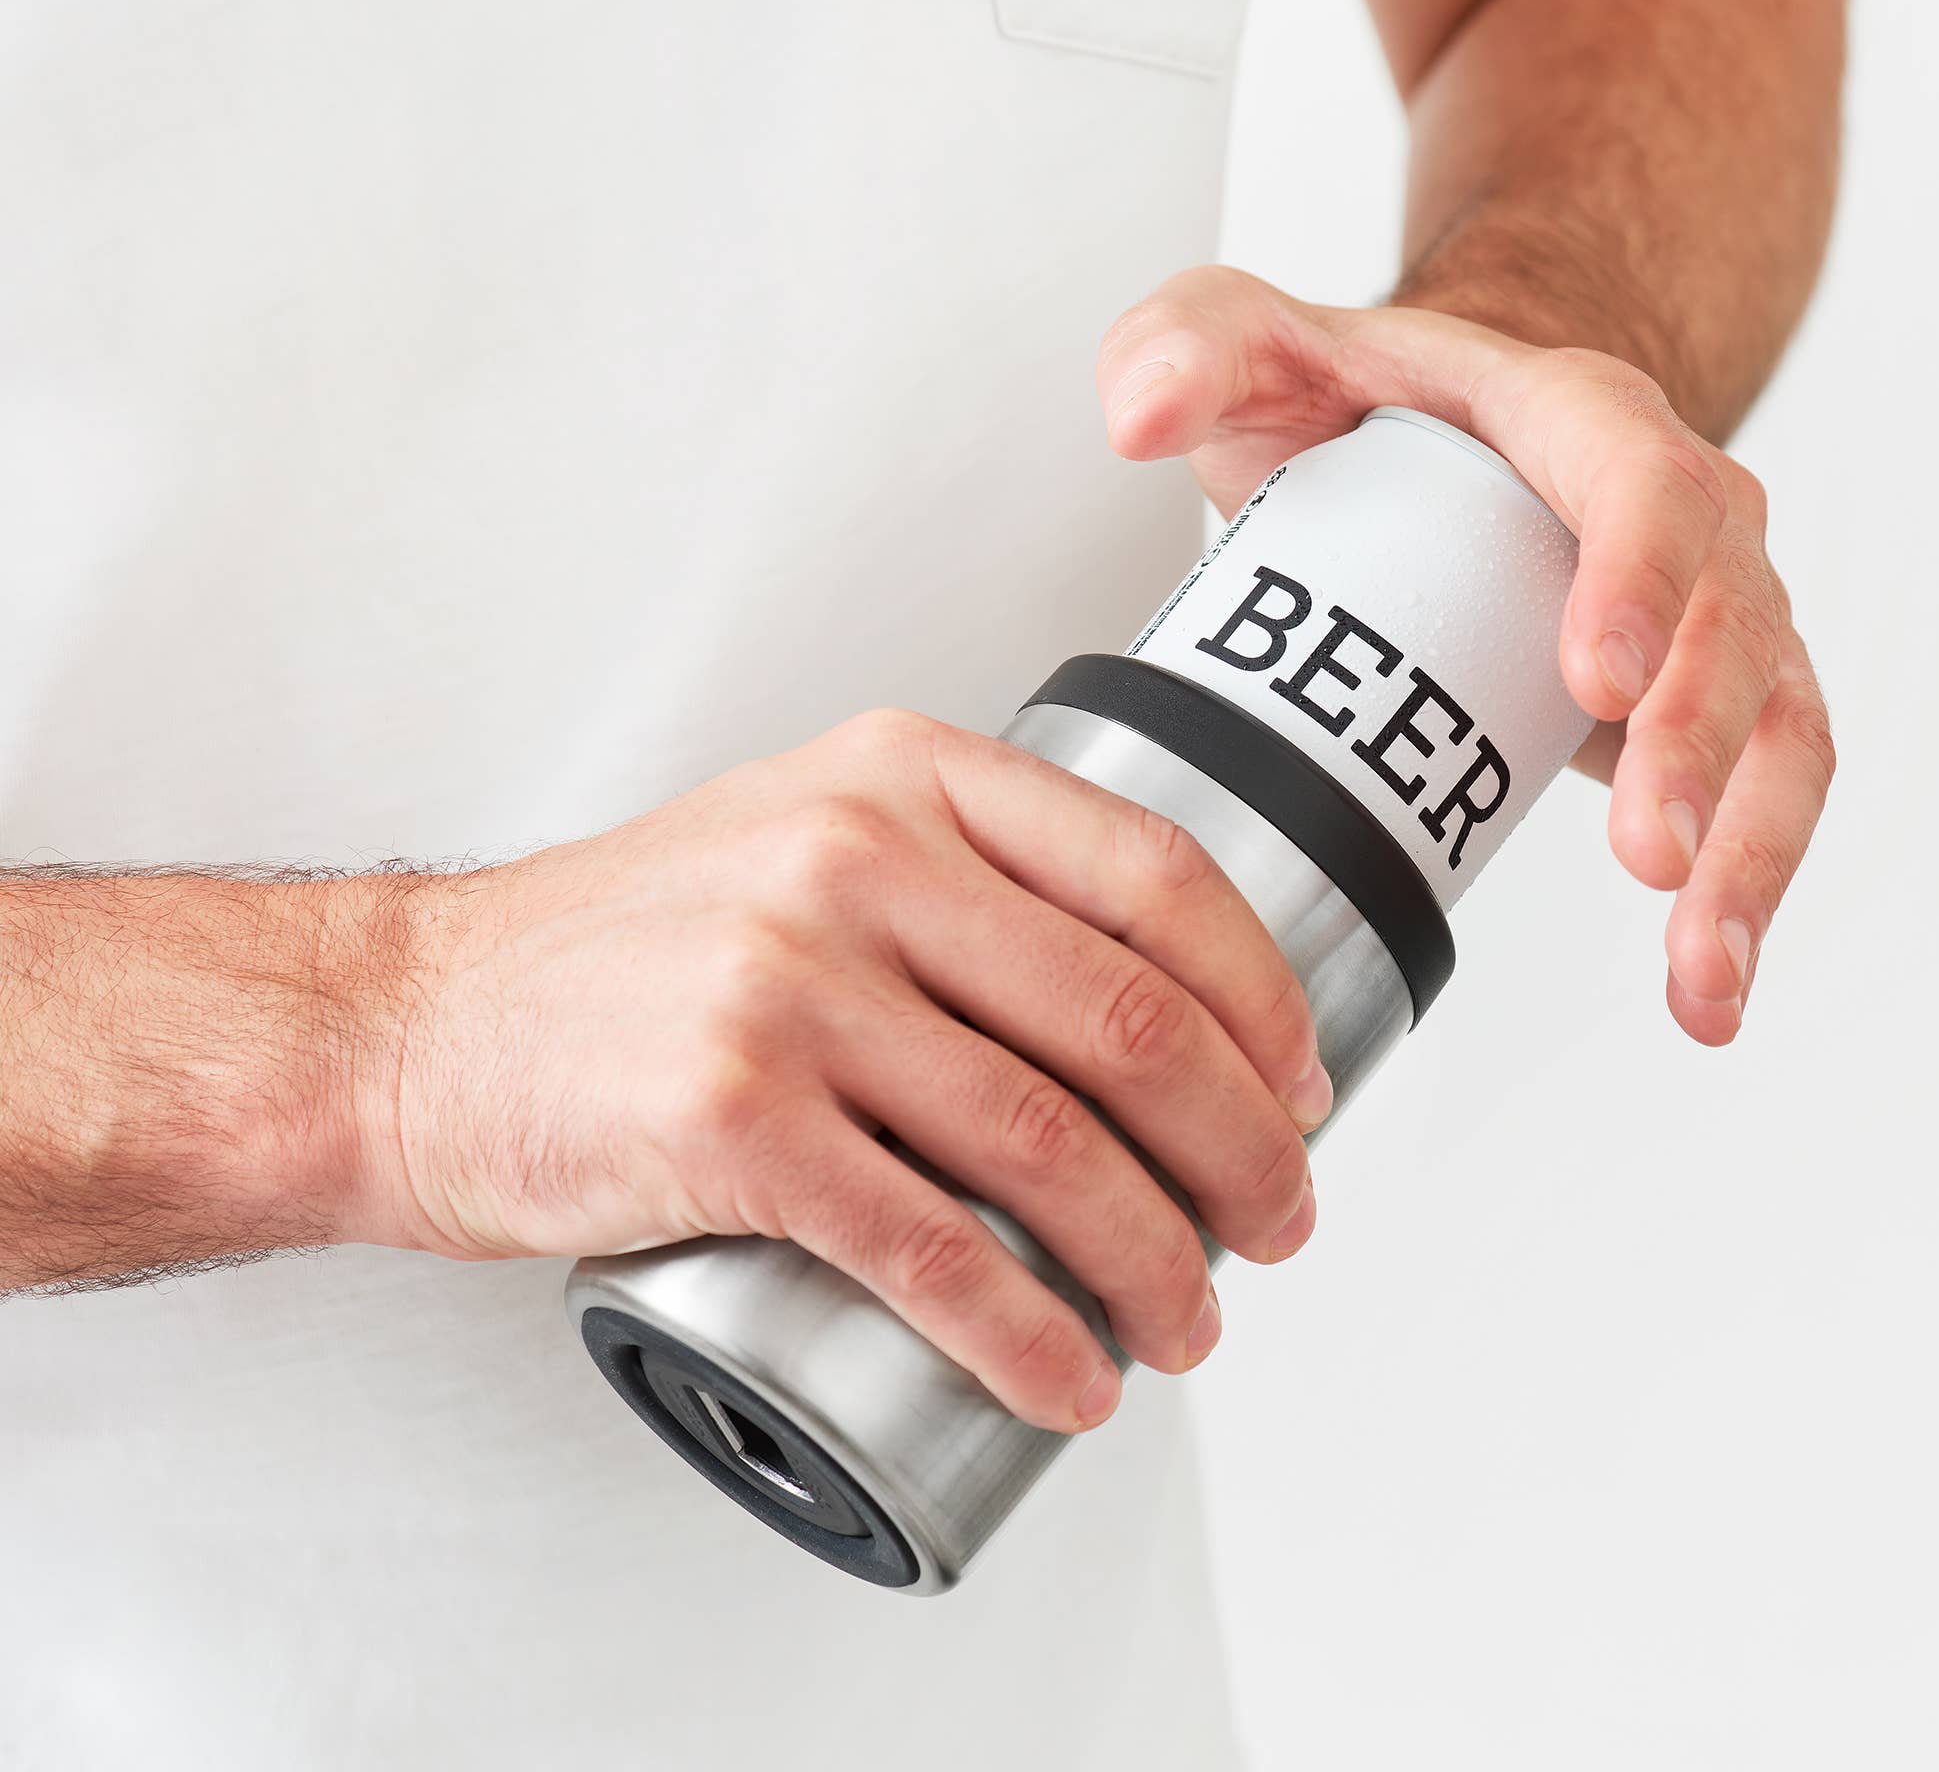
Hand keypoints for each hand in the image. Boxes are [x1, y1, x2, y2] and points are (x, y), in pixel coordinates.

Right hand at [367, 711, 1327, 1432]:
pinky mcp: (730, 1115)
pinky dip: (1027, 1332)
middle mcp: (856, 857)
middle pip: (1131, 1022)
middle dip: (1245, 1150)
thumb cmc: (628, 949)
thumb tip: (1154, 1017)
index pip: (1157, 875)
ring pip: (1051, 1144)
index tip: (1302, 1086)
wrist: (421, 1021)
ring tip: (1186, 1322)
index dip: (1265, 1000)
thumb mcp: (806, 838)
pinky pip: (931, 1246)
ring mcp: (790, 983)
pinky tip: (1067, 1378)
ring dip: (1156, 1261)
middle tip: (1277, 1222)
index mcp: (903, 776)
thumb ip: (964, 884)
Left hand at [1097, 267, 1833, 1046]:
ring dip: (1749, 844)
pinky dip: (1748, 885)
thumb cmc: (1352, 402)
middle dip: (1700, 741)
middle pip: (1729, 617)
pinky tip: (1703, 987)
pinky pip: (1764, 783)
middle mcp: (1671, 509)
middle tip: (1647, 851)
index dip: (1635, 576)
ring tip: (1696, 960)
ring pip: (1773, 718)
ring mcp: (1700, 607)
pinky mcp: (1699, 695)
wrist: (1436, 434)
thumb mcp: (1257, 349)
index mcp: (1570, 418)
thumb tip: (1138, 414)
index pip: (1635, 480)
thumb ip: (1186, 344)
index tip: (1592, 678)